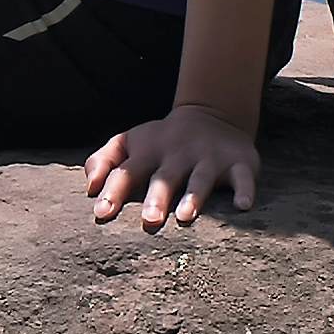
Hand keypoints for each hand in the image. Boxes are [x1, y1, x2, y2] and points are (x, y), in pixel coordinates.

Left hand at [80, 100, 261, 230]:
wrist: (212, 114)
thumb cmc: (161, 141)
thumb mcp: (129, 142)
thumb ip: (103, 161)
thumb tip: (89, 187)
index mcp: (148, 151)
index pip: (126, 172)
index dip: (113, 191)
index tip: (101, 213)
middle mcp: (178, 154)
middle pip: (164, 177)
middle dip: (156, 198)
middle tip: (149, 220)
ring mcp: (209, 158)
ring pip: (201, 179)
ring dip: (194, 196)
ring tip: (186, 216)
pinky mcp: (239, 163)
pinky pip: (243, 178)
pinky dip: (245, 190)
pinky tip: (243, 206)